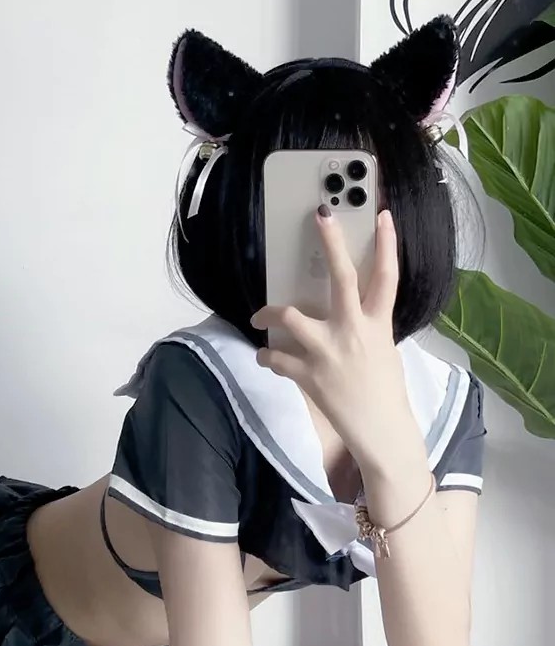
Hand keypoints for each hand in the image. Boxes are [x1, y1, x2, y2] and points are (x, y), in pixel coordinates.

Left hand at [251, 208, 414, 469]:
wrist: (381, 430)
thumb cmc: (384, 391)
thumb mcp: (383, 350)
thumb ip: (365, 326)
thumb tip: (345, 311)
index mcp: (378, 324)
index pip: (386, 277)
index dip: (386, 244)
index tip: (381, 215)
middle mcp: (354, 331)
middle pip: (342, 278)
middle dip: (331, 244)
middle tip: (321, 217)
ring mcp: (330, 352)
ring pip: (291, 317)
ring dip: (269, 313)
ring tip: (260, 316)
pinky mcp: (309, 376)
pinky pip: (277, 359)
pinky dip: (267, 358)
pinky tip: (266, 358)